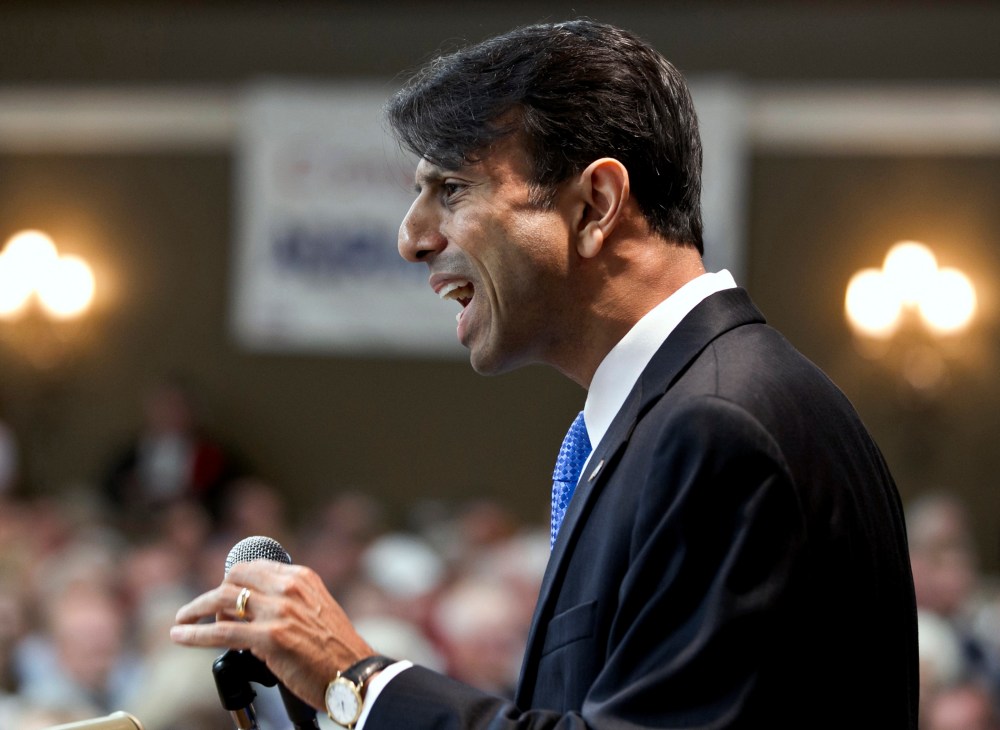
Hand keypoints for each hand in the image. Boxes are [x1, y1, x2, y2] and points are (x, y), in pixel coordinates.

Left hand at [170, 559, 373, 708]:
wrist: (354, 673)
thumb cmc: (335, 649)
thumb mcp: (314, 610)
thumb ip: (285, 603)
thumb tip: (244, 614)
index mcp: (301, 577)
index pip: (254, 567)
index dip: (231, 580)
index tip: (219, 592)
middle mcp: (289, 588)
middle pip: (234, 579)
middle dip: (211, 594)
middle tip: (199, 610)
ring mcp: (279, 612)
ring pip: (222, 601)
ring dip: (195, 609)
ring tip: (182, 620)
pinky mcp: (271, 638)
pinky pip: (222, 633)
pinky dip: (195, 634)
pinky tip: (180, 635)